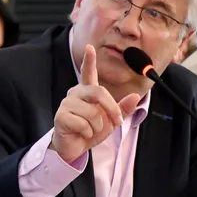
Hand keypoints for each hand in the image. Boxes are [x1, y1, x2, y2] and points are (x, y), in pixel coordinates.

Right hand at [50, 45, 141, 163]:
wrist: (74, 148)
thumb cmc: (90, 131)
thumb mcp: (110, 121)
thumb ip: (122, 109)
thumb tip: (135, 96)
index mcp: (87, 92)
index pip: (88, 73)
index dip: (89, 60)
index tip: (90, 48)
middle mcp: (76, 94)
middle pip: (99, 92)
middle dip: (112, 109)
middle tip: (116, 122)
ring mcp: (67, 104)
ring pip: (93, 113)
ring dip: (97, 127)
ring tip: (89, 130)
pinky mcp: (61, 116)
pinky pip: (83, 124)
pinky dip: (87, 133)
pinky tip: (80, 133)